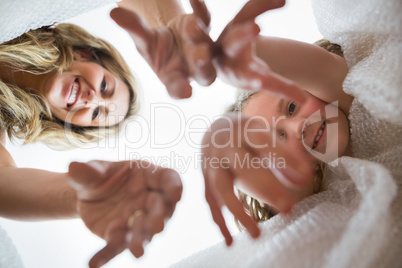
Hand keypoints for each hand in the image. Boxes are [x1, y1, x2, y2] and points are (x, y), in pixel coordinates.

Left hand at [67, 160, 181, 267]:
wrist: (85, 194)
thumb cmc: (100, 175)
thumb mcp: (93, 170)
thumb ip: (87, 171)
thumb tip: (74, 167)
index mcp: (148, 176)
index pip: (168, 179)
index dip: (174, 186)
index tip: (176, 193)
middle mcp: (148, 199)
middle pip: (161, 208)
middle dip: (160, 217)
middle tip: (157, 226)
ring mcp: (137, 219)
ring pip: (143, 231)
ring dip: (141, 240)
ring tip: (137, 251)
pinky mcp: (120, 236)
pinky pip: (115, 246)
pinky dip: (106, 255)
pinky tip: (94, 263)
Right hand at [110, 0, 214, 98]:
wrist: (169, 36)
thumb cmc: (156, 48)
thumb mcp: (143, 42)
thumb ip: (133, 30)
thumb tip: (114, 13)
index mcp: (175, 78)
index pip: (178, 88)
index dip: (181, 90)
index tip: (185, 91)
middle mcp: (193, 68)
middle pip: (204, 73)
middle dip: (201, 64)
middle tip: (199, 56)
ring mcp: (203, 48)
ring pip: (208, 46)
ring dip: (200, 36)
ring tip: (191, 28)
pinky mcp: (205, 28)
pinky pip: (206, 19)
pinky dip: (201, 10)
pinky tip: (194, 0)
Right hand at [201, 114, 314, 244]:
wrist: (214, 130)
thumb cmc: (249, 134)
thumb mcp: (267, 134)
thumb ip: (286, 154)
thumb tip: (305, 179)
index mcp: (244, 130)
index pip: (266, 144)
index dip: (286, 159)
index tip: (307, 177)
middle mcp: (225, 146)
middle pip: (244, 168)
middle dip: (266, 188)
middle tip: (288, 208)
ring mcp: (212, 164)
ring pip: (223, 189)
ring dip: (239, 212)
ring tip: (256, 234)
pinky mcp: (205, 179)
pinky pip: (211, 202)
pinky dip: (220, 222)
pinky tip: (230, 240)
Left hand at [213, 0, 305, 102]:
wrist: (224, 58)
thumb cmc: (246, 73)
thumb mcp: (262, 81)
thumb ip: (282, 89)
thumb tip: (304, 101)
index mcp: (235, 73)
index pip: (244, 77)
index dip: (254, 79)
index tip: (263, 80)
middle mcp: (228, 51)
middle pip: (232, 43)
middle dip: (242, 36)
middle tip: (255, 29)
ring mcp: (230, 33)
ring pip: (240, 18)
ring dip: (256, 8)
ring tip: (281, 1)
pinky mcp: (237, 19)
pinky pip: (250, 7)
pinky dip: (264, 2)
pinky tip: (282, 1)